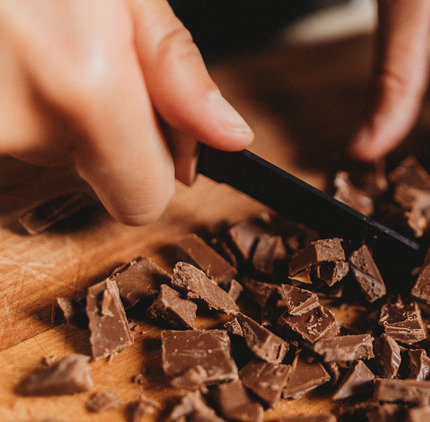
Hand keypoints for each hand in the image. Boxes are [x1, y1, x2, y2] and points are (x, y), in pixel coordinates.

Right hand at [0, 0, 253, 223]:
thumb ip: (176, 72)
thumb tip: (230, 138)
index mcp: (85, 87)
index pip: (142, 199)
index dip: (152, 163)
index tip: (145, 123)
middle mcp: (18, 123)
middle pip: (89, 169)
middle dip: (95, 124)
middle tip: (69, 49)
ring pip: (37, 146)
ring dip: (44, 104)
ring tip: (24, 36)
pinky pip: (3, 127)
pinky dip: (7, 94)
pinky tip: (3, 49)